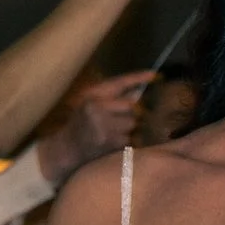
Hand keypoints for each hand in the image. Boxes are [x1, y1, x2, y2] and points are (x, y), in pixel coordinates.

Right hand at [38, 70, 156, 181]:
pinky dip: (126, 142)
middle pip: (132, 106)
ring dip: (129, 130)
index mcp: (93, 94)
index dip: (140, 78)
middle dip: (134, 114)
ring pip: (133, 124)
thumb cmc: (82, 124)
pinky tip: (112, 143)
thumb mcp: (91, 104)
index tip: (157, 75)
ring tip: (114, 133)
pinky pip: (129, 139)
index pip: (120, 82)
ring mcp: (102, 124)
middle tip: (124, 120)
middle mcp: (97, 106)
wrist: (66, 149)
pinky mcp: (107, 140)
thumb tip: (139, 94)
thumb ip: (112, 97)